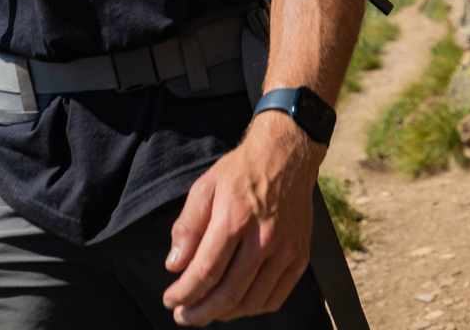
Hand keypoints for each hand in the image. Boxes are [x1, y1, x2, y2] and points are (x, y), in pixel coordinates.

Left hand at [161, 115, 323, 325]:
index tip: (170, 300)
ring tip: (205, 313)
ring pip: (252, 300)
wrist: (285, 156)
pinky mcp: (299, 257)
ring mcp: (285, 251)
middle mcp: (263, 239)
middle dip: (201, 311)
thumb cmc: (240, 171)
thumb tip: (174, 265)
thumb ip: (187, 226)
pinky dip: (253, 308)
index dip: (185, 292)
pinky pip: (275, 297)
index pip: (206, 270)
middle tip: (183, 317)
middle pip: (229, 293)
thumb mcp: (204, 187)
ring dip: (225, 314)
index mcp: (234, 219)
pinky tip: (236, 306)